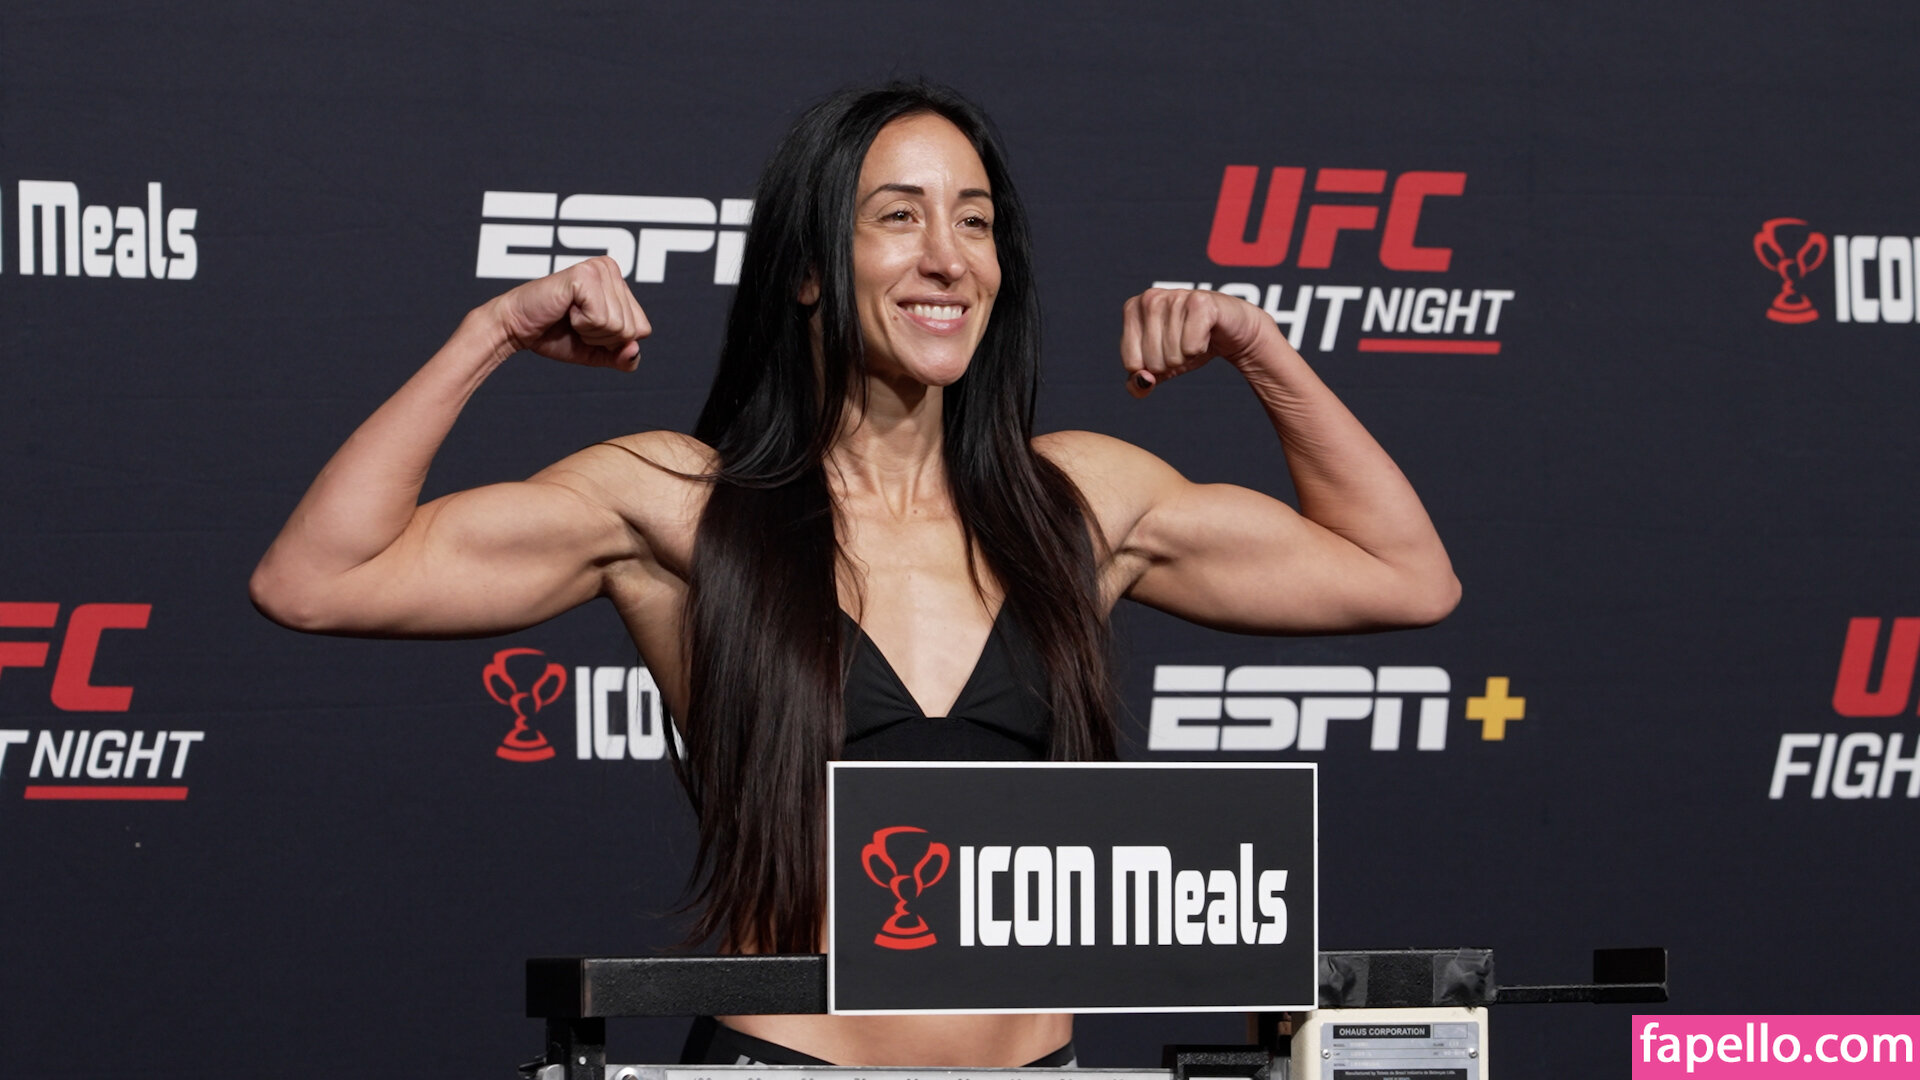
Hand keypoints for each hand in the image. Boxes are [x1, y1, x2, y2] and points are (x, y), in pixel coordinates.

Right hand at [485, 256, 650, 369]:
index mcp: (619, 284)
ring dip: (590, 331)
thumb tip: (635, 350)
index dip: (614, 341)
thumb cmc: (554, 335)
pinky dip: (582, 324)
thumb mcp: (597, 352)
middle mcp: (612, 269)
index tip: (587, 328)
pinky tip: (566, 309)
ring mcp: (600, 269)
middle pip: (633, 328)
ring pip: (618, 325)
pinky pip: (601, 318)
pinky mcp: (585, 274)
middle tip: (575, 322)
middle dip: (602, 337)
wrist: (517, 328)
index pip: (643, 329)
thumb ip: (623, 357)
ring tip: (570, 315)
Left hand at [1119, 288, 1271, 397]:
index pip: (1132, 364)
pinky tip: (1205, 332)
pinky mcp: (1200, 302)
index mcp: (1132, 309)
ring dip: (1188, 354)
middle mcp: (1149, 298)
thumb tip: (1144, 381)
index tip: (1165, 349)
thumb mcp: (1158, 368)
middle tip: (1183, 343)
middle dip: (1172, 362)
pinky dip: (1200, 348)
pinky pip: (1191, 348)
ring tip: (1195, 336)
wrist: (1228, 330)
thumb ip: (1138, 385)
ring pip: (1172, 356)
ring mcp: (1174, 296)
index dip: (1152, 367)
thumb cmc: (1187, 343)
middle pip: (1152, 362)